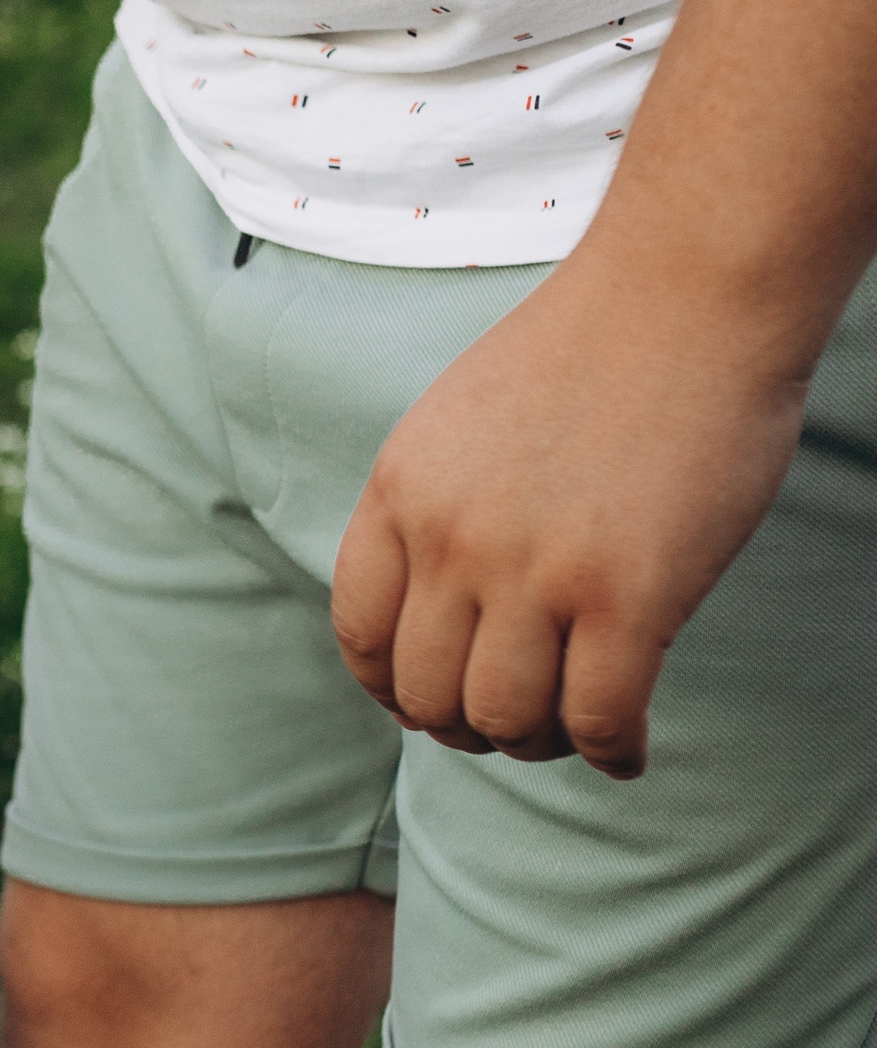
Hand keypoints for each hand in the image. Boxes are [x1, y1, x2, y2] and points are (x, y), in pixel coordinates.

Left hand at [328, 246, 806, 777]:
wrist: (687, 294)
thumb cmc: (590, 349)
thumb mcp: (459, 422)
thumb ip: (436, 506)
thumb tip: (440, 608)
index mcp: (401, 492)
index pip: (359, 634)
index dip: (391, 688)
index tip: (428, 702)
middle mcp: (452, 541)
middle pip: (427, 695)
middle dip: (465, 728)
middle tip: (513, 724)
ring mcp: (536, 573)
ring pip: (504, 720)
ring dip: (536, 744)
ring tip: (570, 731)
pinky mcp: (627, 597)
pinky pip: (596, 719)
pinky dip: (610, 753)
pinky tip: (628, 750)